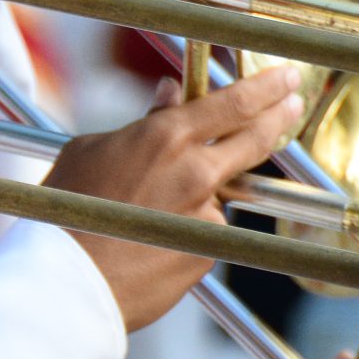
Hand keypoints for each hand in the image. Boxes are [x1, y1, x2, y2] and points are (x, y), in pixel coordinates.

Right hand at [45, 67, 305, 328]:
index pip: (234, 102)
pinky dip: (183, 232)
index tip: (286, 78)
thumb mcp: (92, 150)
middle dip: (279, 117)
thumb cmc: (66, 210)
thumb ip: (142, 122)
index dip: (267, 86)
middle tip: (293, 105)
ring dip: (198, 193)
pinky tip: (145, 243)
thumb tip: (170, 95)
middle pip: (256, 138)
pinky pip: (202, 232)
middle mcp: (195, 172)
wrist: (66, 280)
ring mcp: (206, 215)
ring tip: (150, 207)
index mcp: (165, 137)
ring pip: (217, 192)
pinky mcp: (206, 253)